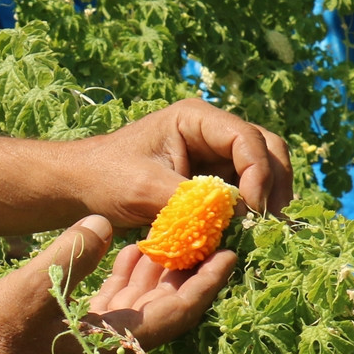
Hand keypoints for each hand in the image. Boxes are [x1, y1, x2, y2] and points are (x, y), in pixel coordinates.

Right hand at [0, 215, 233, 353]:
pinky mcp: (79, 333)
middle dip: (189, 271)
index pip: (176, 311)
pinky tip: (130, 248)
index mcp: (115, 342)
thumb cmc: (1, 335)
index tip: (230, 255)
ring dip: (160, 271)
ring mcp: (98, 339)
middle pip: (167, 306)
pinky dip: (128, 277)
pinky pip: (117, 303)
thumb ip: (73, 254)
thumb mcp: (35, 287)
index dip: (206, 283)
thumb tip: (102, 223)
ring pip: (143, 304)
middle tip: (209, 233)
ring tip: (175, 232)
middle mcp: (116, 345)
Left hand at [77, 97, 291, 225]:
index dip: (259, 173)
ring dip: (268, 200)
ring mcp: (213, 155)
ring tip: (265, 233)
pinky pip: (243, 193)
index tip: (253, 211)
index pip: (247, 139)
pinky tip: (250, 235)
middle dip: (275, 185)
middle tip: (273, 225)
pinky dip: (250, 212)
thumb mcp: (145, 188)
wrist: (78, 188)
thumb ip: (192, 201)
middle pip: (266, 150)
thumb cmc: (104, 177)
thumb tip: (238, 219)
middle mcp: (211, 132)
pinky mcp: (211, 180)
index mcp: (195, 118)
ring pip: (261, 172)